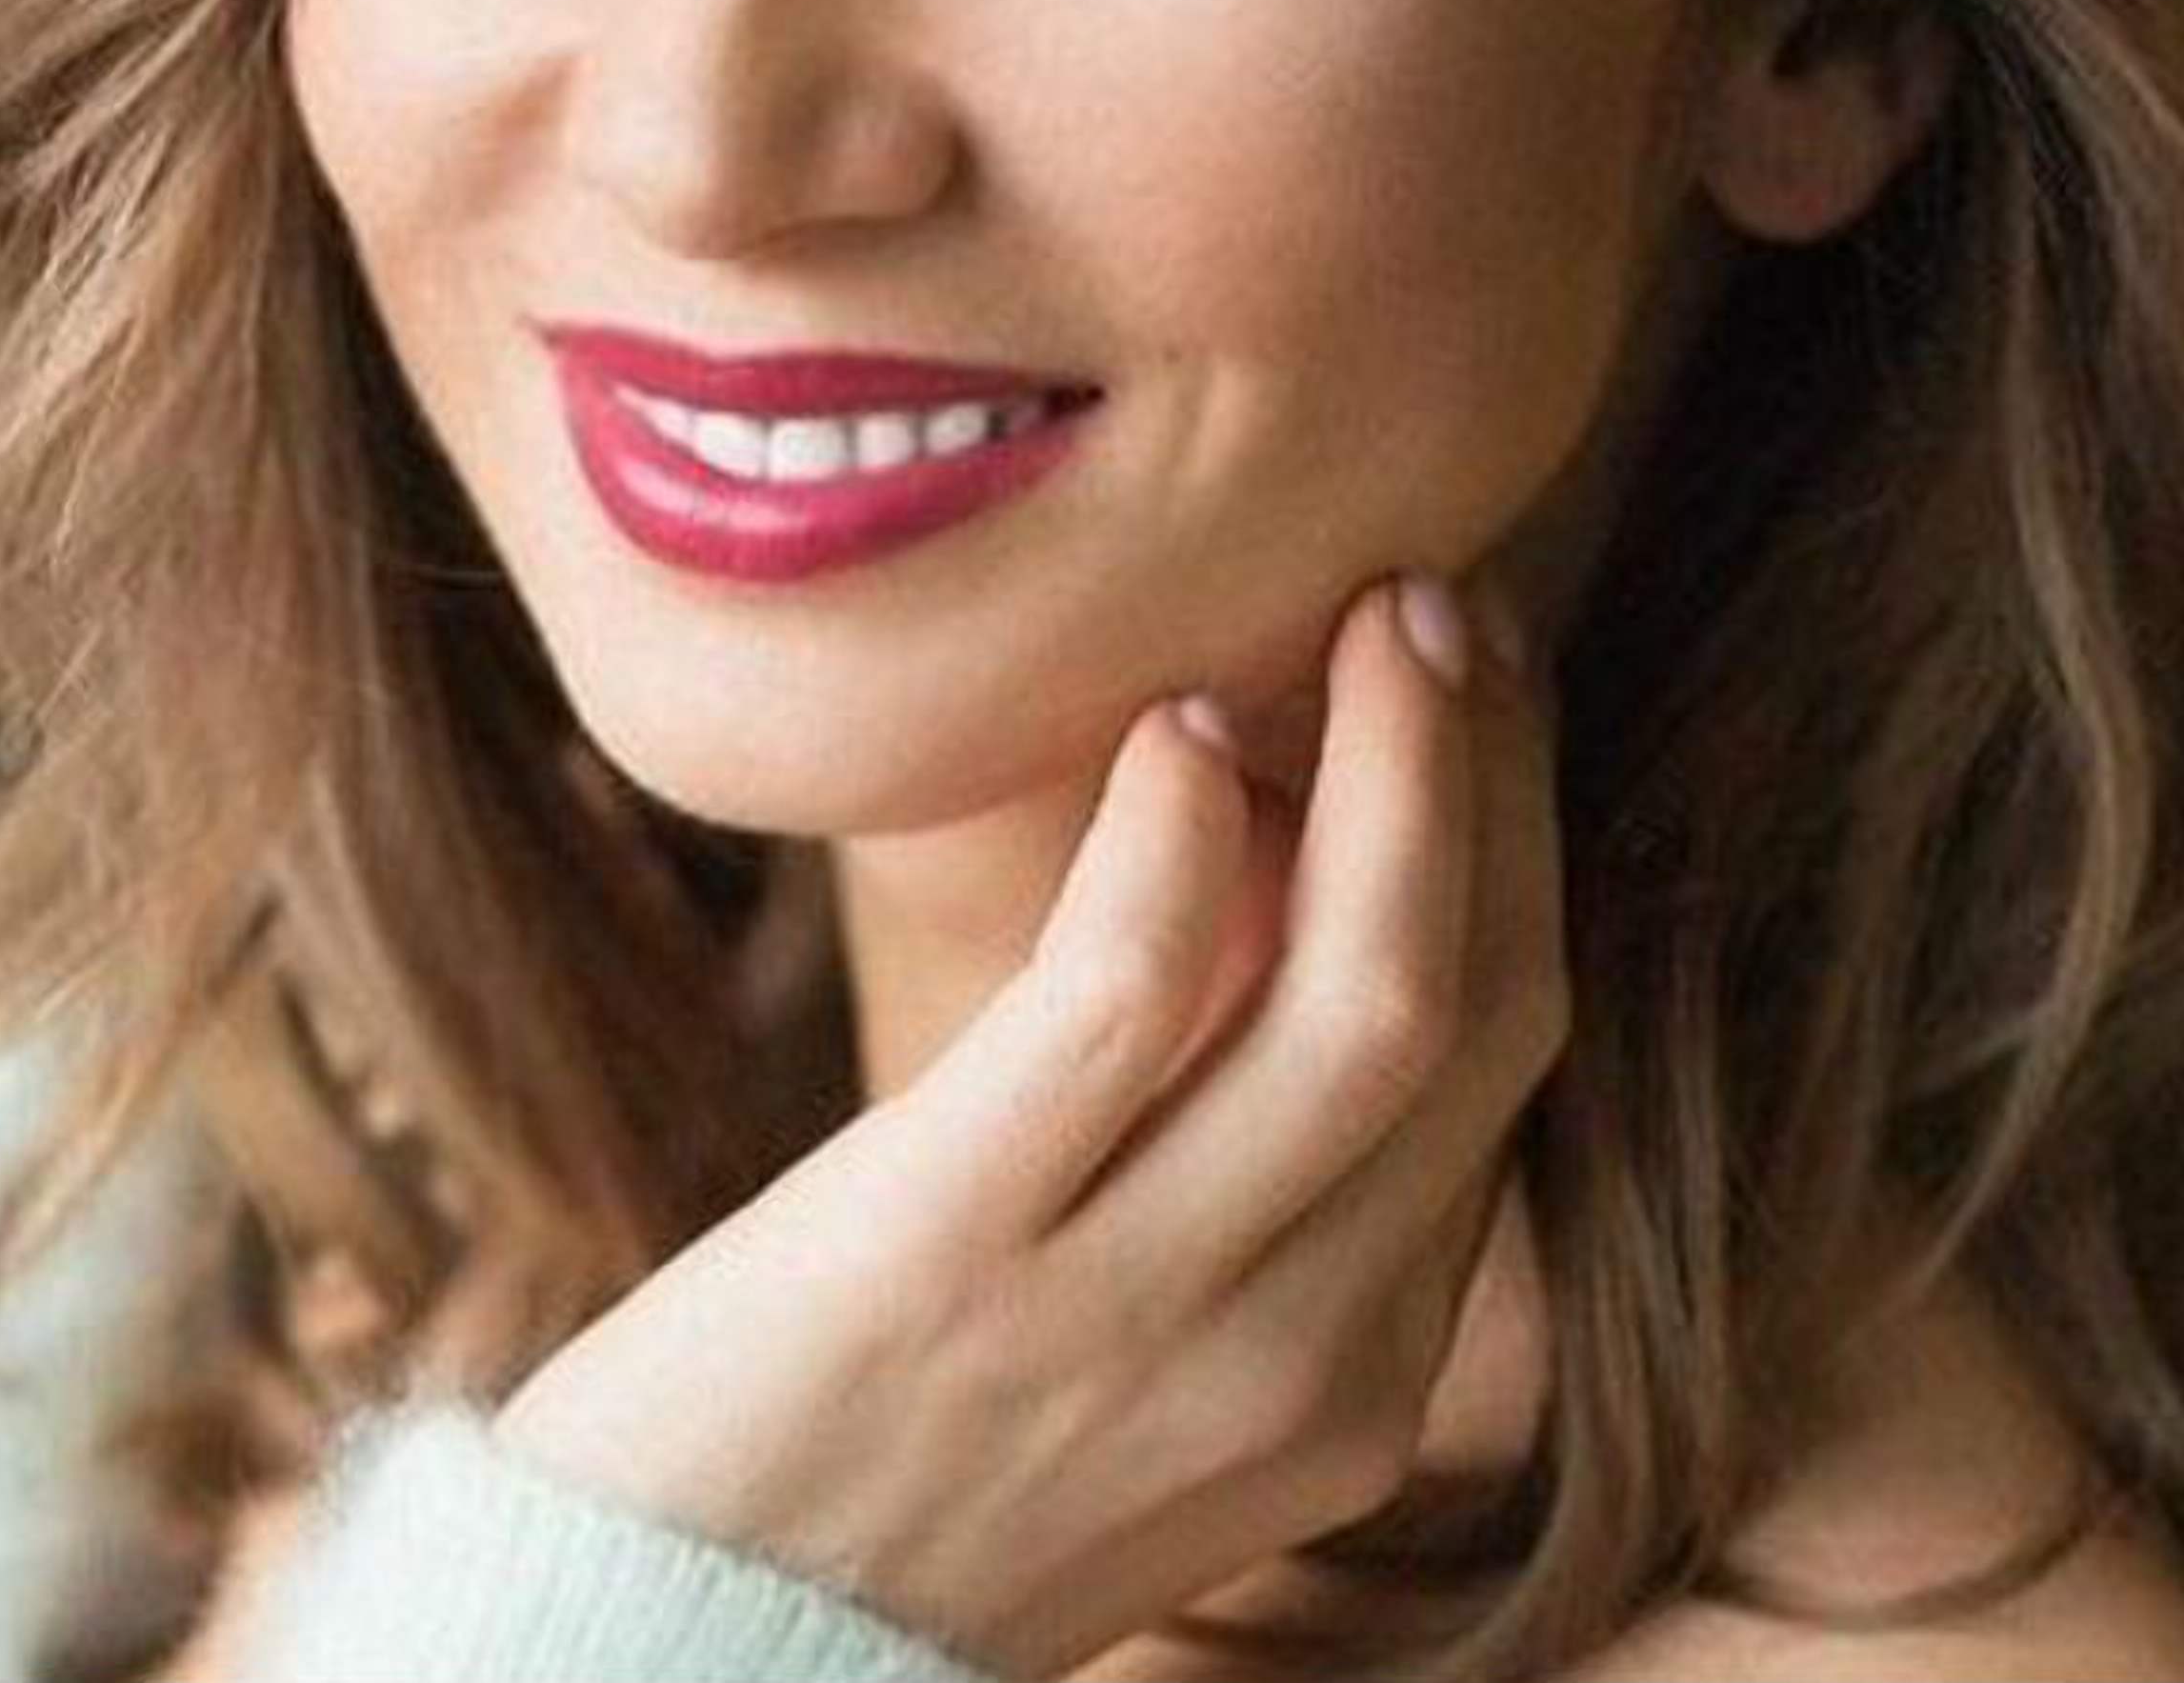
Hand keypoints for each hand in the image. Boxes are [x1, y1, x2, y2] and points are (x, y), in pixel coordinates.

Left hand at [487, 567, 1567, 1678]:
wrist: (666, 1663)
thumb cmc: (883, 1474)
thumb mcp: (1134, 1359)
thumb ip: (1239, 1171)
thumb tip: (1289, 863)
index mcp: (1353, 1387)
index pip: (1508, 1069)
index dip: (1517, 846)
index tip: (1477, 694)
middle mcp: (1286, 1360)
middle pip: (1484, 1013)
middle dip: (1495, 781)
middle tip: (1441, 606)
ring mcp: (1124, 1315)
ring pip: (1371, 997)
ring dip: (1398, 772)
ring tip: (1362, 618)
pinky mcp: (942, 1253)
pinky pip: (1129, 1000)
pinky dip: (1180, 837)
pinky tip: (1175, 730)